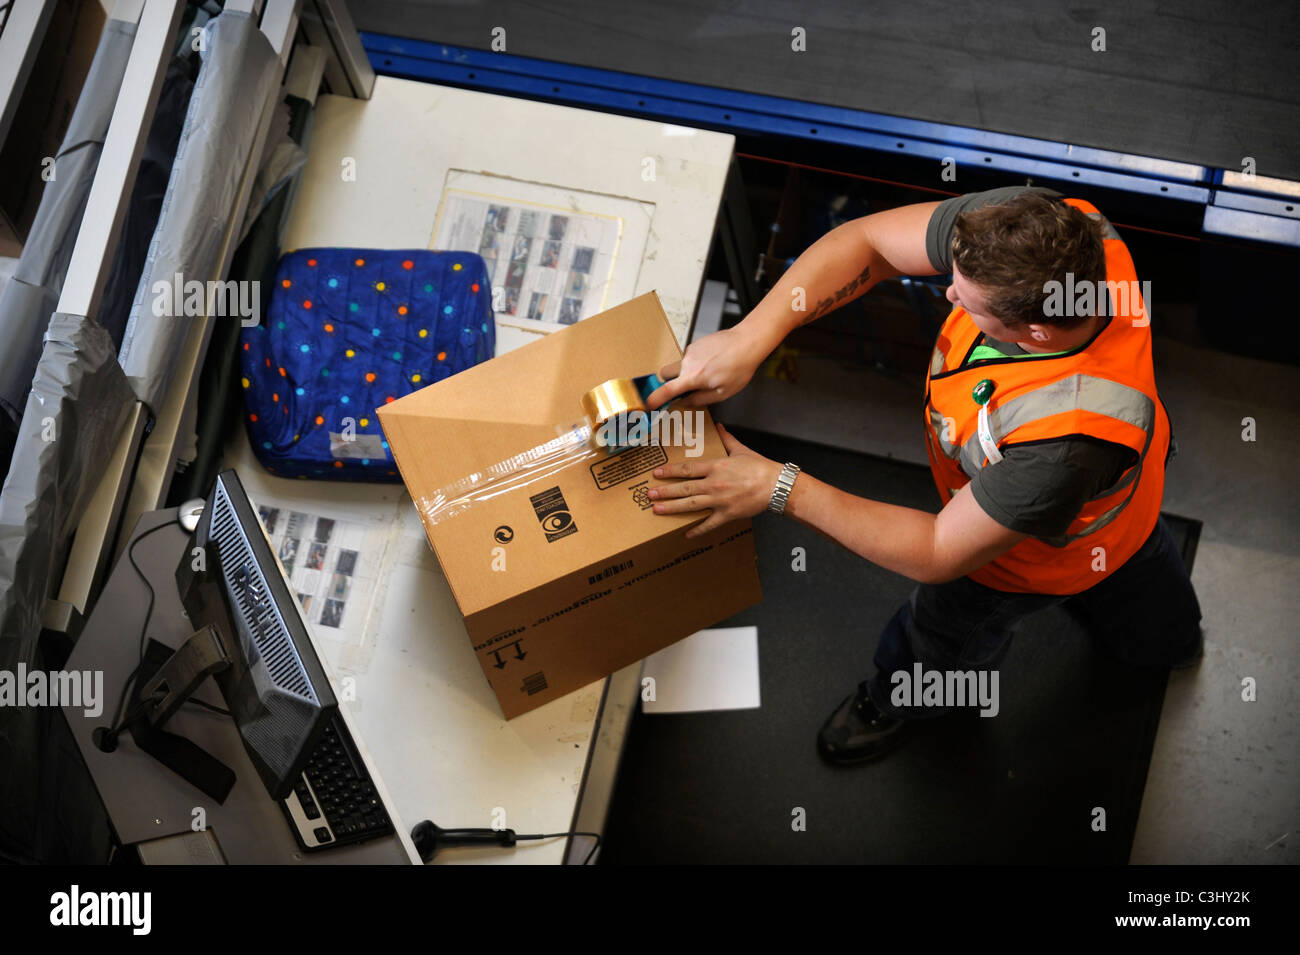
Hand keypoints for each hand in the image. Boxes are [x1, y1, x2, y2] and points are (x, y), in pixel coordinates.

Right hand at [644, 325, 768, 410]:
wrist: (747, 342)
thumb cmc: (739, 367)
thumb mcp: (722, 392)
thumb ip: (700, 399)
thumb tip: (685, 402)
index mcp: (694, 377)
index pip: (667, 390)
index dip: (655, 399)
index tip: (649, 404)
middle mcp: (688, 362)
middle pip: (665, 374)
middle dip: (668, 383)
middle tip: (682, 389)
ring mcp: (691, 351)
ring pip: (679, 366)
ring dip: (686, 373)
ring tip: (709, 374)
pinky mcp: (696, 344)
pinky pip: (689, 357)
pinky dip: (696, 364)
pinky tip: (712, 364)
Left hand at [647, 424, 782, 537]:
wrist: (776, 485)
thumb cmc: (759, 467)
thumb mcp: (740, 450)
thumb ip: (726, 439)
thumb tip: (719, 426)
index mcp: (716, 466)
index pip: (687, 469)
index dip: (670, 471)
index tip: (656, 473)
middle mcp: (714, 484)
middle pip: (684, 488)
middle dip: (665, 491)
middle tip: (649, 495)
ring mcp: (719, 500)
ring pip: (691, 505)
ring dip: (672, 508)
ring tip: (657, 510)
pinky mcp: (727, 514)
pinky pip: (709, 524)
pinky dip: (697, 529)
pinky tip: (686, 533)